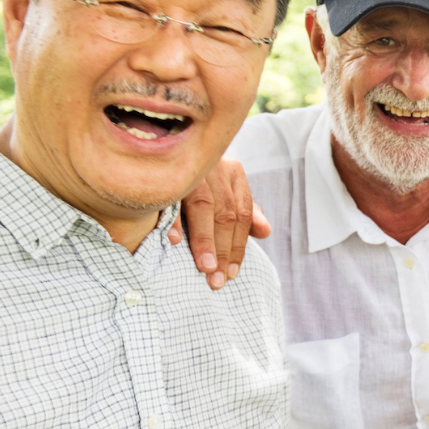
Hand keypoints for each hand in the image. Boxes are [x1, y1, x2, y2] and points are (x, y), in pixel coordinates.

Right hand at [168, 158, 269, 289]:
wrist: (163, 147)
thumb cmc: (200, 179)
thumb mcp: (225, 192)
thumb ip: (245, 213)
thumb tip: (265, 232)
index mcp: (233, 173)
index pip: (242, 214)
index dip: (238, 246)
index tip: (231, 273)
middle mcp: (215, 168)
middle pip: (225, 213)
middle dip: (222, 250)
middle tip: (217, 280)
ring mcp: (190, 167)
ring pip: (204, 206)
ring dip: (204, 240)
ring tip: (205, 268)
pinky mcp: (164, 170)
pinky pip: (170, 196)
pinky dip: (173, 219)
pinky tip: (173, 241)